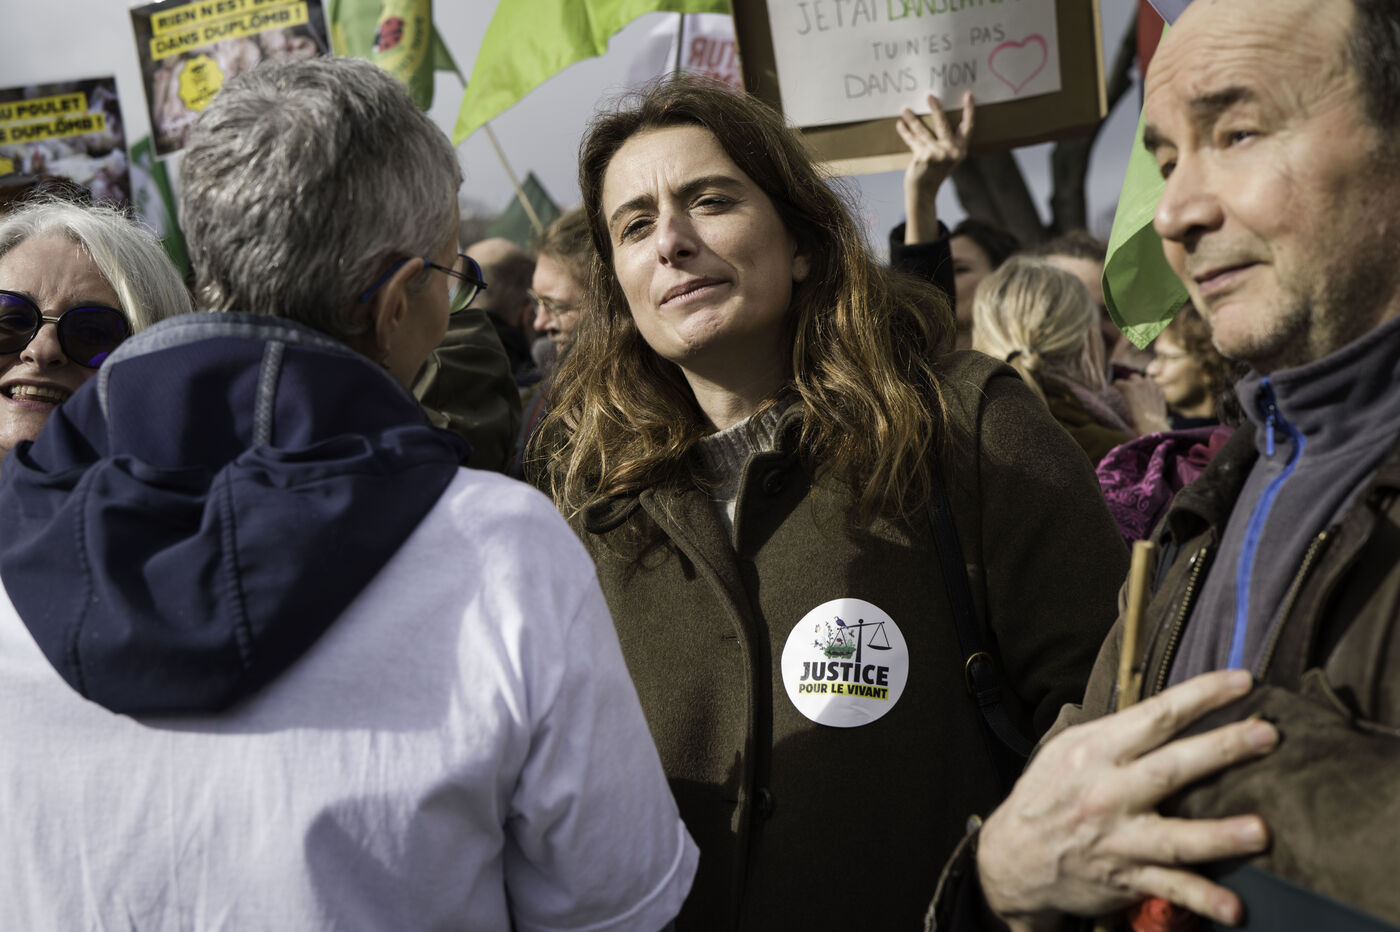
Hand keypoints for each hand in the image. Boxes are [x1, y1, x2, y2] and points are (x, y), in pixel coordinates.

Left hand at [895, 91, 973, 243]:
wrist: (924, 192)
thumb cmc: (936, 171)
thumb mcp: (948, 158)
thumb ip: (947, 141)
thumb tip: (938, 115)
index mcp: (961, 150)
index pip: (968, 127)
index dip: (969, 111)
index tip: (968, 95)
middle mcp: (951, 151)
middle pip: (943, 123)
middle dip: (935, 107)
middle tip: (928, 95)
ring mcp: (937, 154)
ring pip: (922, 131)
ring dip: (912, 119)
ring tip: (904, 109)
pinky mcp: (923, 157)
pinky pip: (912, 140)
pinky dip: (905, 132)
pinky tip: (900, 125)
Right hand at [977, 670, 1277, 930]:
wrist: (1012, 858)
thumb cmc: (1047, 796)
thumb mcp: (1067, 751)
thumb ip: (1115, 734)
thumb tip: (1169, 711)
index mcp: (1095, 752)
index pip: (1155, 716)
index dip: (1201, 696)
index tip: (1242, 682)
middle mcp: (1107, 792)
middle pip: (1172, 767)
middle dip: (1222, 749)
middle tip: (1267, 735)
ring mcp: (1118, 838)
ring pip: (1174, 836)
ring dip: (1218, 835)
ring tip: (1260, 832)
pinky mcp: (1125, 878)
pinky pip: (1169, 889)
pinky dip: (1201, 899)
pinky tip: (1234, 908)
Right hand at [1114, 374, 1169, 435]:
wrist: (1152, 427)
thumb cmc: (1134, 422)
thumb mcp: (1123, 411)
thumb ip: (1121, 400)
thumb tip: (1118, 399)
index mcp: (1128, 387)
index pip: (1118, 382)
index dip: (1116, 387)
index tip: (1115, 391)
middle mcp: (1141, 384)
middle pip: (1133, 376)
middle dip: (1130, 382)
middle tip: (1129, 390)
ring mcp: (1152, 387)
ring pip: (1147, 379)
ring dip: (1143, 383)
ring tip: (1141, 392)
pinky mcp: (1161, 393)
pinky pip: (1156, 387)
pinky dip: (1153, 391)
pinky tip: (1152, 398)